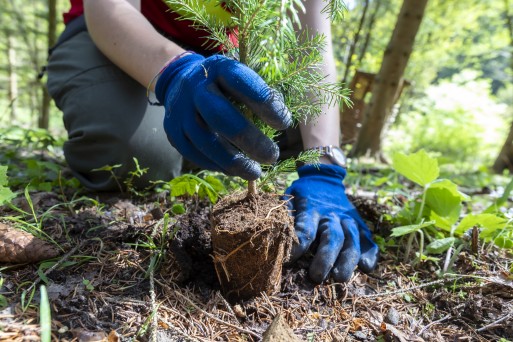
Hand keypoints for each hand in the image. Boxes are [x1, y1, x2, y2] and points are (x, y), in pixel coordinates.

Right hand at [155, 53, 291, 179]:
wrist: (180, 81)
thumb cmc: (223, 83)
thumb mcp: (239, 78)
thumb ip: (258, 94)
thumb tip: (281, 121)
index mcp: (217, 68)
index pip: (241, 82)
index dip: (264, 103)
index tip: (284, 123)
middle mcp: (195, 88)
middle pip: (220, 116)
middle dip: (249, 140)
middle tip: (272, 156)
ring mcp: (180, 111)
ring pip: (206, 142)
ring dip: (234, 162)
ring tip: (255, 172)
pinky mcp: (172, 132)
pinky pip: (195, 154)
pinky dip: (217, 165)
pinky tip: (235, 170)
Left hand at [285, 164, 378, 282]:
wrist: (323, 179)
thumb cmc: (301, 196)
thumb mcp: (289, 198)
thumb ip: (284, 216)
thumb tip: (273, 239)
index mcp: (311, 209)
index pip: (305, 229)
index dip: (297, 247)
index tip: (288, 262)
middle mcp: (331, 215)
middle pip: (332, 237)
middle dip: (325, 258)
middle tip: (316, 277)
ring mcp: (347, 219)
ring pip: (352, 240)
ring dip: (347, 260)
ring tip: (340, 278)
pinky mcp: (359, 224)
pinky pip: (368, 239)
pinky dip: (370, 253)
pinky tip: (367, 268)